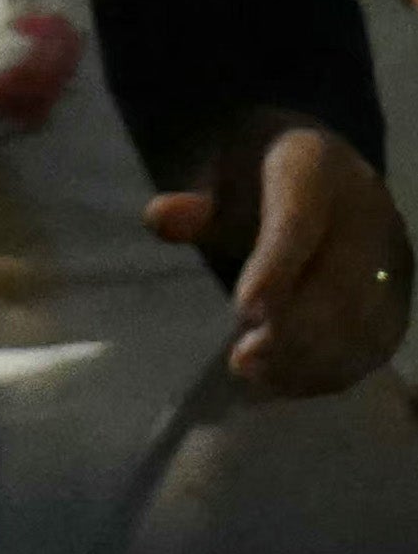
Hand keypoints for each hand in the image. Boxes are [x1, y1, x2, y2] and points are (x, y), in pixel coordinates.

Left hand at [145, 111, 414, 393]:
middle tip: (243, 360)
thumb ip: (195, 203)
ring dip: (313, 357)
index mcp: (319, 167)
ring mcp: (390, 260)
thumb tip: (160, 219)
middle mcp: (368, 215)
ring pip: (365, 319)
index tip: (244, 311)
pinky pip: (376, 342)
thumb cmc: (255, 176)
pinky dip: (333, 370)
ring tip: (258, 378)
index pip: (301, 220)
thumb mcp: (218, 174)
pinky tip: (286, 385)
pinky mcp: (397, 297)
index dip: (276, 268)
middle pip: (341, 280)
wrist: (315, 169)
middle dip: (294, 328)